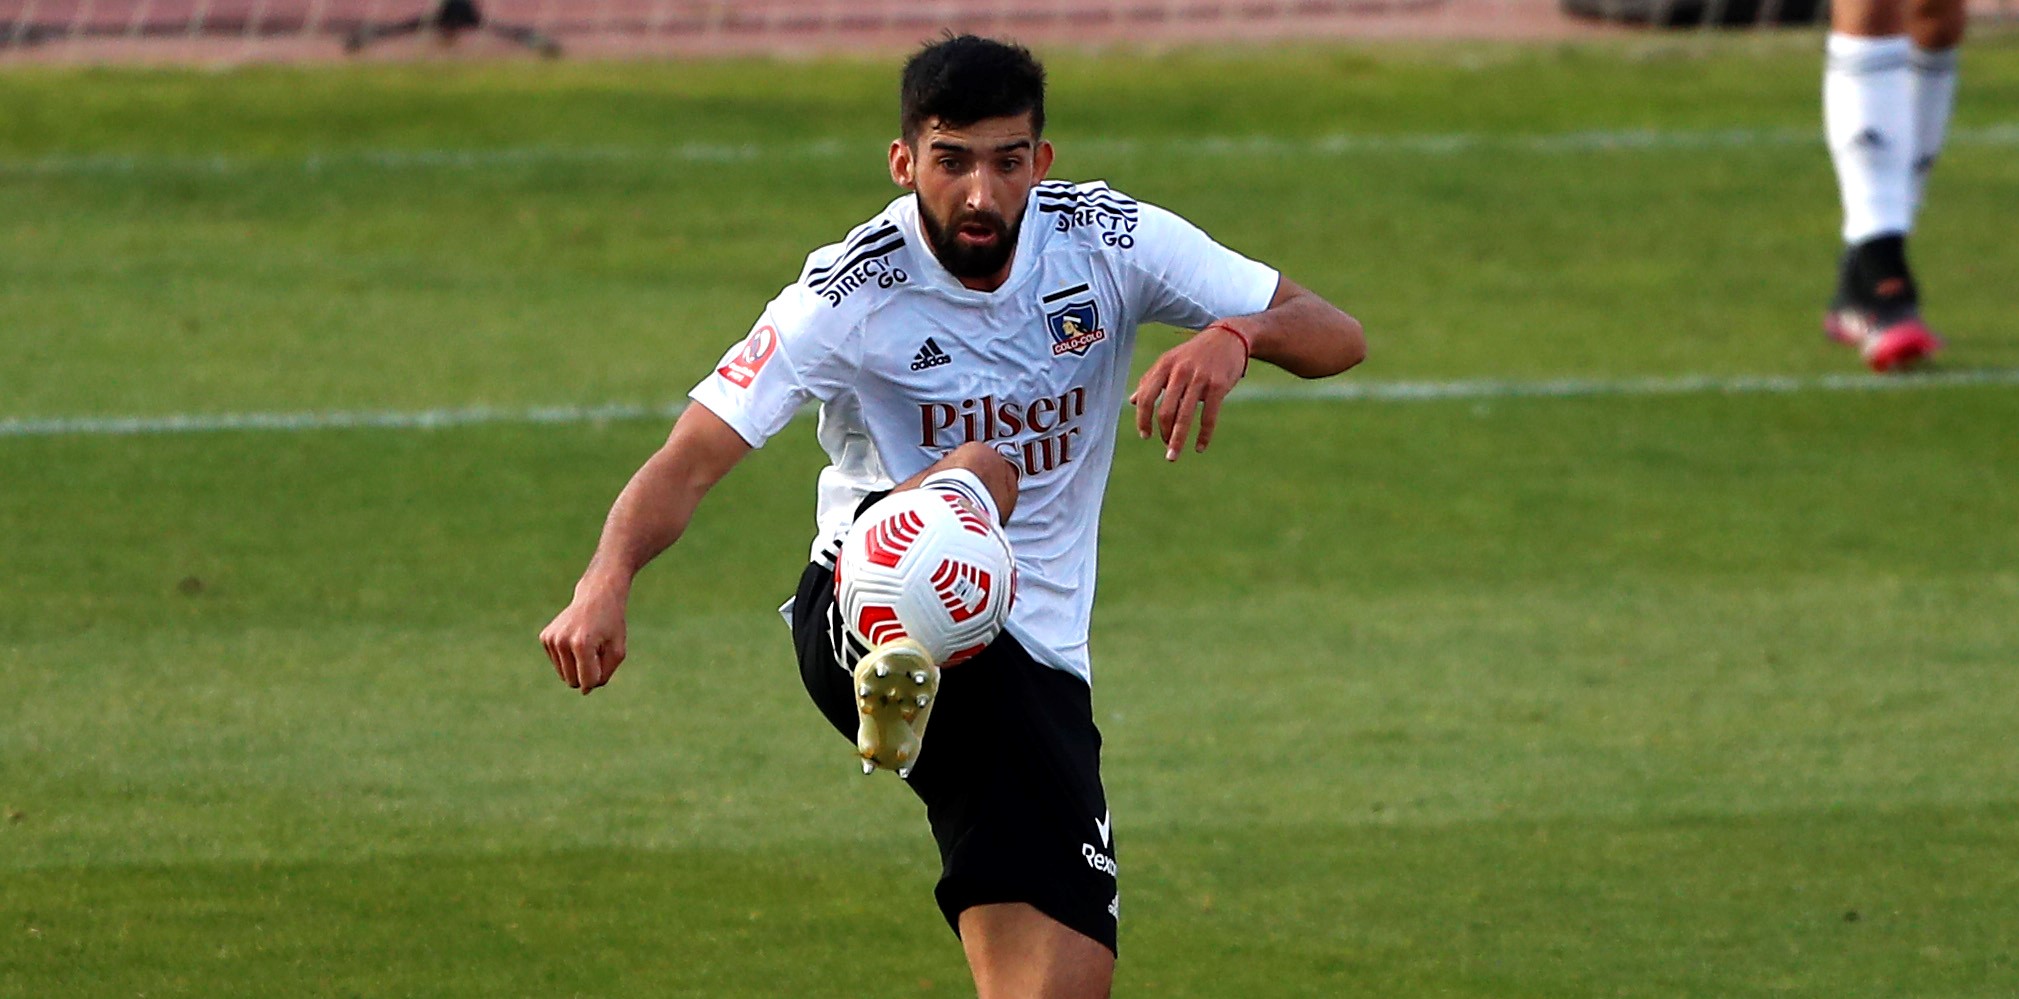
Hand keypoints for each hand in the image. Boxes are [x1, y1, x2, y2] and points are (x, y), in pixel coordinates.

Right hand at [539, 580, 629, 694]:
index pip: (587, 682)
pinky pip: (558, 664)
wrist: (597, 595)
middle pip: (573, 681)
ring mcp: (551, 639)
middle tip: (596, 651)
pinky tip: (576, 639)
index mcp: (582, 645)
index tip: (604, 661)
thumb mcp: (618, 650)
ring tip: (587, 644)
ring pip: (564, 675)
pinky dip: (569, 658)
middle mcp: (562, 642)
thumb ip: (604, 675)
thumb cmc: (611, 624)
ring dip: (578, 666)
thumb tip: (585, 690)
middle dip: (587, 674)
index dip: (598, 678)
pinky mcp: (545, 637)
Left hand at [1129, 324, 1247, 461]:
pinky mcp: (1219, 385)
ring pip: (1185, 416)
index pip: (1146, 397)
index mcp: (1164, 365)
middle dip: (1163, 434)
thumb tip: (1131, 401)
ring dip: (1178, 440)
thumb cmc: (1194, 353)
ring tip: (1173, 455)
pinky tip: (1199, 447)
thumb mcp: (1170, 361)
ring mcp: (1200, 378)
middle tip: (1166, 448)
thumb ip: (1150, 380)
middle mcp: (1180, 371)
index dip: (1142, 419)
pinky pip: (1209, 417)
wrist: (1228, 337)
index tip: (1145, 435)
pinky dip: (1203, 436)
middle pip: (1165, 410)